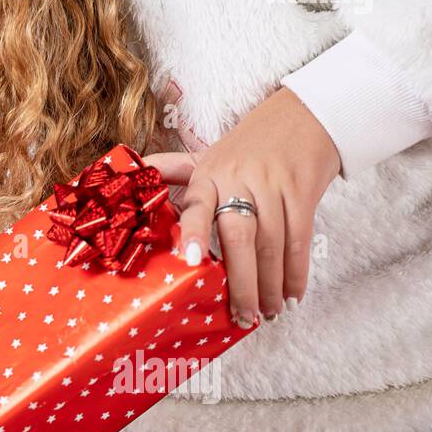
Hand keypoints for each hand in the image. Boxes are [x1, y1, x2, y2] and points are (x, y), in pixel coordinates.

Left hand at [142, 86, 340, 326]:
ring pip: (271, 244)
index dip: (192, 233)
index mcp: (208, 174)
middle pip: (239, 237)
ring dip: (270, 285)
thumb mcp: (206, 155)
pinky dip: (296, 271)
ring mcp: (272, 187)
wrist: (302, 116)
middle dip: (241, 282)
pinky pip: (299, 240)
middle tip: (240, 316)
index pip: (197, 206)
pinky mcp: (302, 193)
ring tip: (266, 314)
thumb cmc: (246, 145)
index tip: (188, 262)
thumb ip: (170, 170)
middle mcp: (239, 180)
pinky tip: (291, 295)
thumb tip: (129, 174)